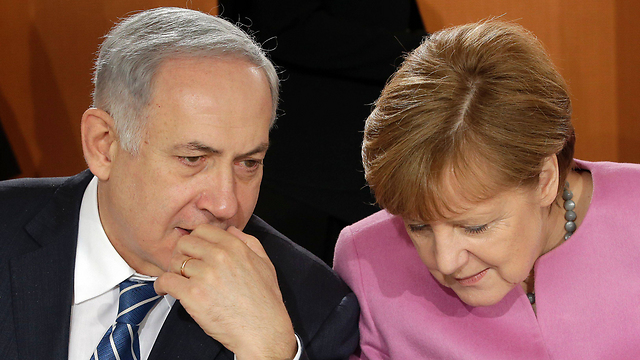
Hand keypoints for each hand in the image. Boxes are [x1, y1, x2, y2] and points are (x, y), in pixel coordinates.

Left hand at [155, 224, 296, 359]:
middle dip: (182, 254)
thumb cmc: (265, 302)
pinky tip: (165, 290)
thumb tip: (232, 231)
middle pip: (185, 243)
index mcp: (235, 247)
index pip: (203, 230)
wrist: (262, 330)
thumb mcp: (265, 263)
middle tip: (184, 267)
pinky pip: (166, 281)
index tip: (194, 251)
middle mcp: (219, 257)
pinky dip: (161, 285)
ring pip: (175, 262)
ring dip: (174, 271)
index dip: (196, 241)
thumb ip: (249, 242)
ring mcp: (205, 275)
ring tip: (180, 282)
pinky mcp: (193, 294)